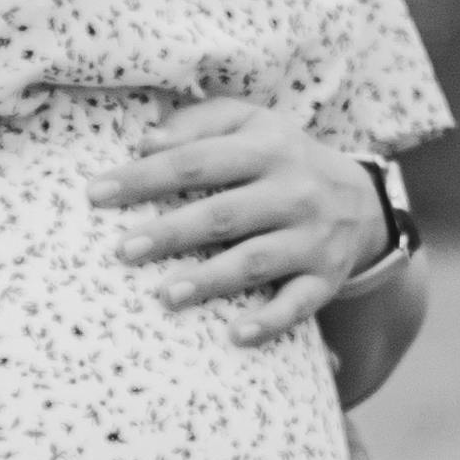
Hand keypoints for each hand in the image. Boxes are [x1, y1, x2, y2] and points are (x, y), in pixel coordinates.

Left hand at [92, 101, 386, 341]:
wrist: (363, 199)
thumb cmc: (282, 158)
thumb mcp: (250, 123)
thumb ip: (198, 124)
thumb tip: (145, 142)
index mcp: (267, 148)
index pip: (196, 162)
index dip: (144, 178)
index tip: (96, 194)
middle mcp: (293, 191)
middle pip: (224, 214)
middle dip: (172, 232)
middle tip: (123, 250)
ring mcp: (312, 238)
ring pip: (257, 260)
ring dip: (211, 279)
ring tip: (166, 294)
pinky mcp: (327, 278)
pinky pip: (298, 304)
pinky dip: (270, 321)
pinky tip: (236, 336)